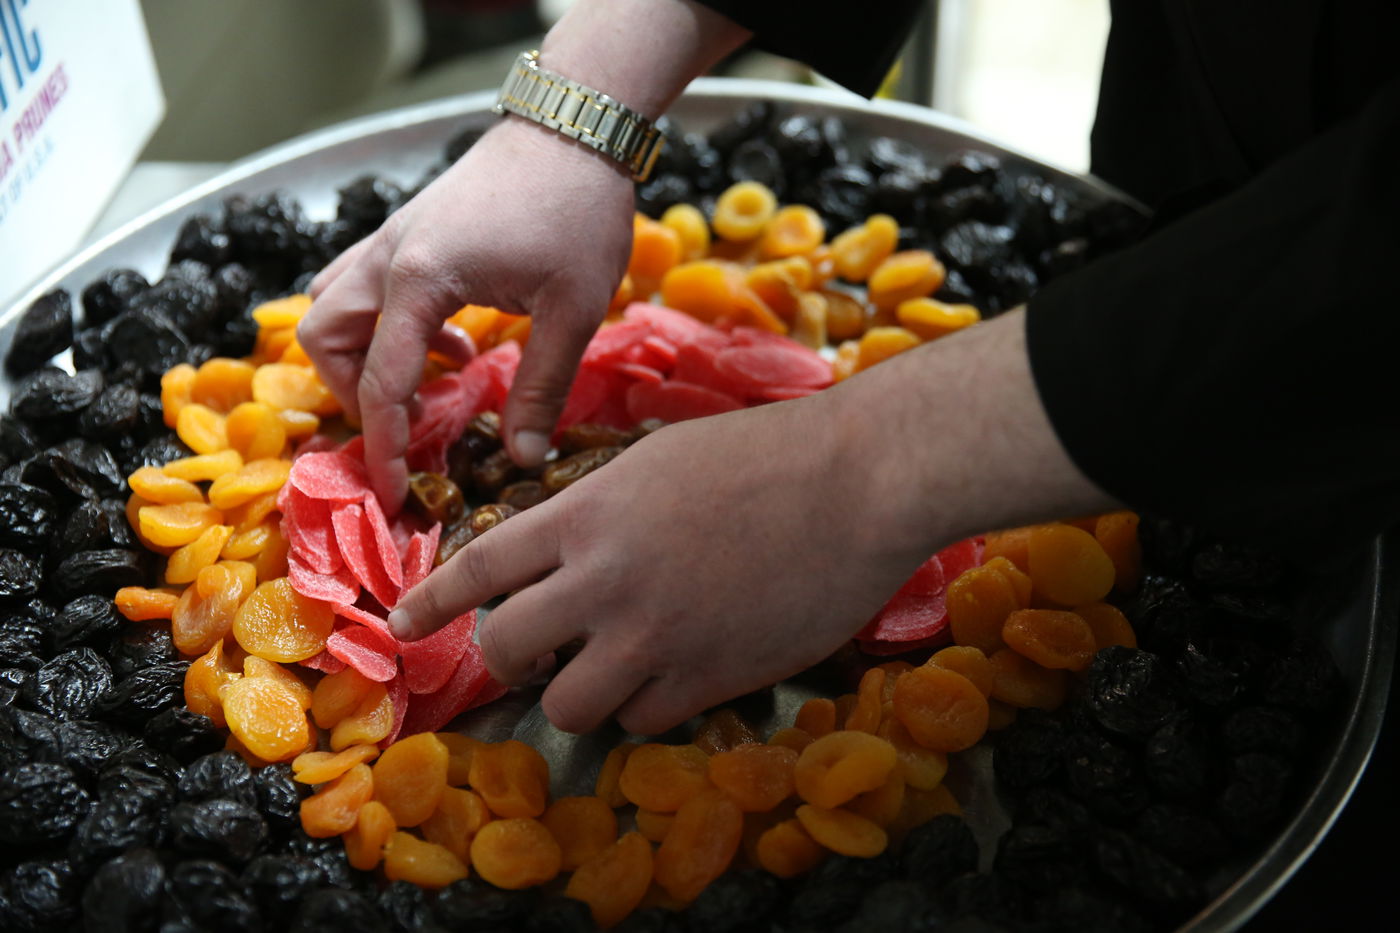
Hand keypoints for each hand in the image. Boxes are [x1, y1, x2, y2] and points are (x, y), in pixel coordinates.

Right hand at [298, 118, 635, 509]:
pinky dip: (389, 325)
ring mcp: (394, 237)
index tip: (393, 495)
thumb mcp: (573, 309)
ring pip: (334, 307)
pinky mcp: (411, 229)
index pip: (380, 382)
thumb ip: (542, 386)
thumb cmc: (577, 211)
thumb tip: (524, 457)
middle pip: (323, 338)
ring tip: (439, 376)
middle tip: (410, 422)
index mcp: (420, 280)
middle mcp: (389, 257)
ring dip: (366, 354)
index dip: (385, 446)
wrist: (575, 128)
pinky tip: (454, 339)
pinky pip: (366, 286)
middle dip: (353, 392)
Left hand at [392, 392, 933, 735]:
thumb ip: (601, 508)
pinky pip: (643, 720)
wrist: (857, 482)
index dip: (431, 599)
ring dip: (580, 692)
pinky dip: (647, 706)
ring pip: (570, 705)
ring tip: (614, 667)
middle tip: (534, 649)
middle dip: (509, 655)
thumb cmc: (766, 453)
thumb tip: (567, 547)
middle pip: (507, 647)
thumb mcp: (660, 459)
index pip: (480, 567)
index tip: (403, 622)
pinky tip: (676, 673)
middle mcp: (604, 582)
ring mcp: (655, 636)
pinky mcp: (708, 678)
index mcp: (587, 515)